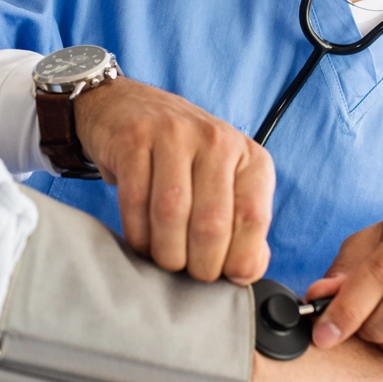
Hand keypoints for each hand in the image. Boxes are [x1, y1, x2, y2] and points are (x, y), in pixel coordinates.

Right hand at [72, 76, 273, 283]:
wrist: (129, 106)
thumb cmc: (185, 157)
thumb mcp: (225, 183)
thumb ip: (242, 225)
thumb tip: (247, 270)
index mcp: (249, 157)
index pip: (253, 218)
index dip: (239, 259)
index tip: (225, 275)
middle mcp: (217, 140)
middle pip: (211, 223)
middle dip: (199, 264)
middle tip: (189, 272)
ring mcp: (174, 135)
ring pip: (171, 214)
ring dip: (167, 252)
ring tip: (165, 258)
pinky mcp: (134, 140)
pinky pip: (136, 202)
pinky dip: (138, 233)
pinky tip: (142, 240)